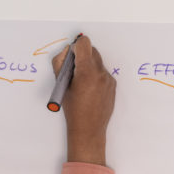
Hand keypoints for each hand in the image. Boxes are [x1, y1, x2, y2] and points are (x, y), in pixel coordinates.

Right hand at [52, 35, 114, 165]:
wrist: (88, 130)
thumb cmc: (73, 111)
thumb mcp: (61, 86)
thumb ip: (60, 65)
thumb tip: (66, 52)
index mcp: (86, 72)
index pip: (84, 43)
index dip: (76, 47)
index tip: (71, 56)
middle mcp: (100, 73)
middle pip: (92, 50)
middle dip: (82, 56)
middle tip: (73, 70)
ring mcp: (108, 79)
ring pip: (97, 62)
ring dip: (88, 66)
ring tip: (80, 83)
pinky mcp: (112, 85)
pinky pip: (102, 72)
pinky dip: (95, 76)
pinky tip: (88, 90)